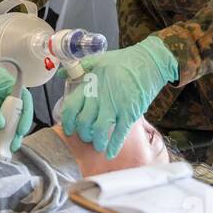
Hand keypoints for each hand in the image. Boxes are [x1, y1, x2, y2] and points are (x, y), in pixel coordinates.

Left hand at [0, 44, 33, 149]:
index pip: (21, 98)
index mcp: (2, 81)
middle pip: (14, 113)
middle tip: (12, 145)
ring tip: (2, 150)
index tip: (21, 130)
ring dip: (3, 136)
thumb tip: (0, 124)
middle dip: (14, 130)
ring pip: (2, 122)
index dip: (25, 114)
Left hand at [60, 36, 178, 158]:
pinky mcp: (130, 112)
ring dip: (96, 141)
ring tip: (97, 145)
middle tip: (85, 137)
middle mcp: (100, 96)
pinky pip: (119, 133)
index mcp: (90, 84)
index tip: (69, 129)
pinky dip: (114, 146)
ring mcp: (115, 105)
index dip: (68, 122)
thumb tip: (61, 74)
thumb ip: (80, 68)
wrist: (150, 61)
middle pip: (84, 122)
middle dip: (83, 134)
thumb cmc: (125, 60)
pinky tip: (110, 153)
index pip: (71, 107)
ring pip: (99, 130)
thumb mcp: (98, 59)